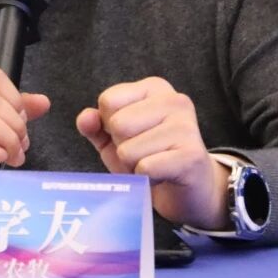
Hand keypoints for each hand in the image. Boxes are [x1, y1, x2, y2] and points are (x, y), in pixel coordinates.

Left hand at [76, 76, 229, 229]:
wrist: (191, 189)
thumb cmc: (150, 157)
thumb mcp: (115, 139)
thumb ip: (96, 126)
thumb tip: (85, 118)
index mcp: (155, 88)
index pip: (108, 101)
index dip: (110, 127)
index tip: (132, 136)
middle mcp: (174, 100)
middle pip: (117, 125)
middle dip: (122, 148)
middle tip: (144, 154)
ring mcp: (186, 126)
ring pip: (128, 150)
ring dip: (134, 167)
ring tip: (154, 165)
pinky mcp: (191, 155)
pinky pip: (145, 168)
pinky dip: (147, 179)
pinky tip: (163, 176)